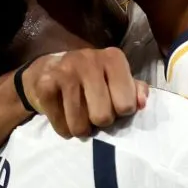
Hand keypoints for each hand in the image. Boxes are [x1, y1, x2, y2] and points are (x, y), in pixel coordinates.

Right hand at [21, 48, 148, 137]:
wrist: (48, 68)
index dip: (121, 112)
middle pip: (103, 117)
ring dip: (80, 129)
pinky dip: (63, 129)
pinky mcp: (45, 84)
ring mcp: (66, 71)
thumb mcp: (116, 78)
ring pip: (80, 125)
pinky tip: (64, 117)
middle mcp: (90, 60)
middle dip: (99, 122)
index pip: (127, 105)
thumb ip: (134, 90)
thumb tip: (141, 103)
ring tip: (79, 117)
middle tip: (93, 113)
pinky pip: (60, 125)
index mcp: (113, 58)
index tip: (113, 104)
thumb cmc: (91, 78)